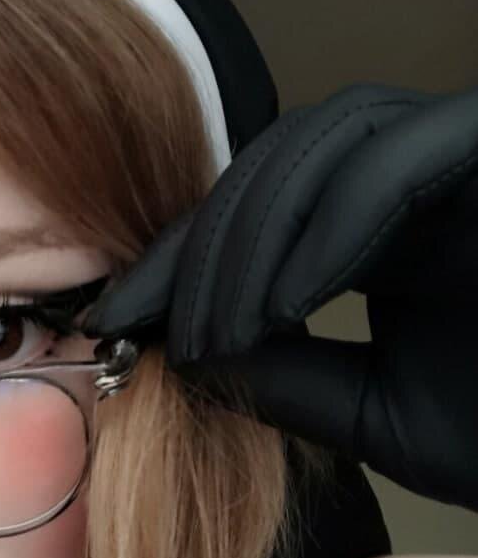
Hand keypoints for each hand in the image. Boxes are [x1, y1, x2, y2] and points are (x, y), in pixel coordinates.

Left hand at [82, 83, 477, 512]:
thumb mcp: (375, 415)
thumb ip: (286, 378)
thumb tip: (187, 359)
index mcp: (386, 224)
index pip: (263, 208)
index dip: (180, 258)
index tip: (115, 317)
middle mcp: (424, 173)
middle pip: (280, 160)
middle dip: (200, 242)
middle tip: (141, 321)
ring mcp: (465, 155)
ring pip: (329, 142)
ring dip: (252, 237)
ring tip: (210, 329)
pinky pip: (402, 164)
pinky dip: (331, 228)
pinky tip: (283, 303)